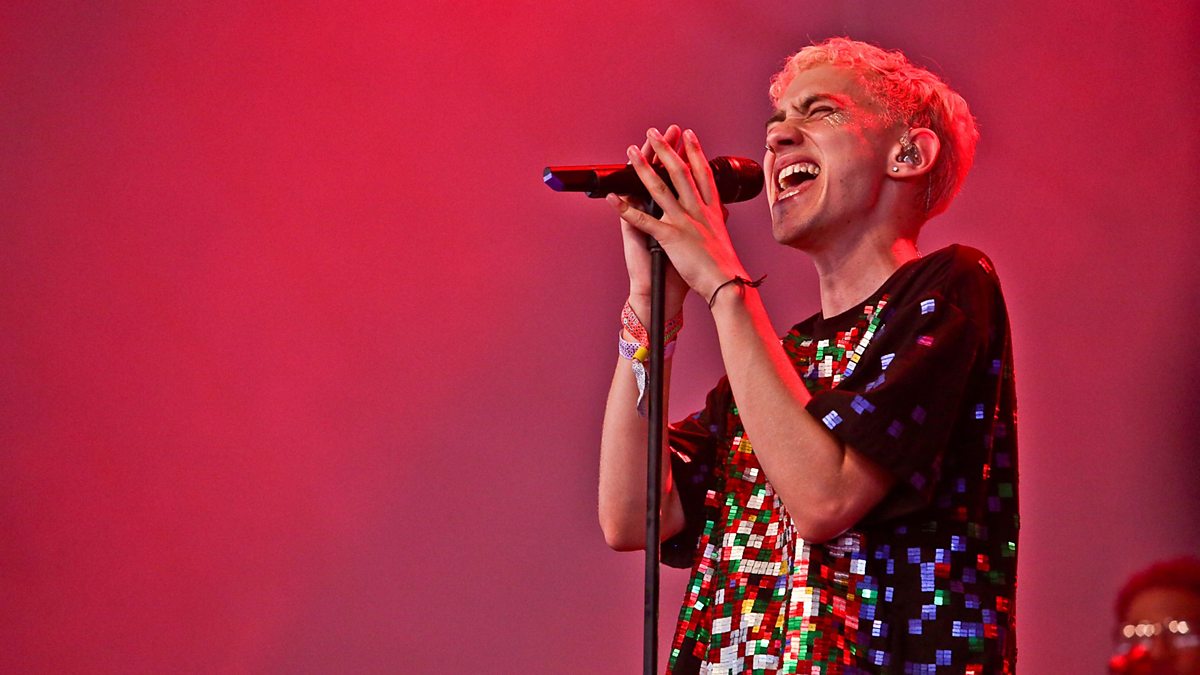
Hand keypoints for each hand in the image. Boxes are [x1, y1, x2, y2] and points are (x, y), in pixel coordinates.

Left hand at [607, 127, 747, 307]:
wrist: (726, 285)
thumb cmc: (724, 267)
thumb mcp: (722, 237)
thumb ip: (716, 221)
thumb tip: (719, 211)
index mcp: (711, 210)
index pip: (702, 173)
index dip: (695, 152)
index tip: (689, 135)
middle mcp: (697, 211)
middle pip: (680, 172)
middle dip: (666, 149)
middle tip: (655, 131)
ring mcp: (683, 222)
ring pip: (659, 189)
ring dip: (643, 169)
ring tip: (632, 152)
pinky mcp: (670, 237)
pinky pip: (643, 220)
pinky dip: (625, 209)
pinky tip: (613, 199)